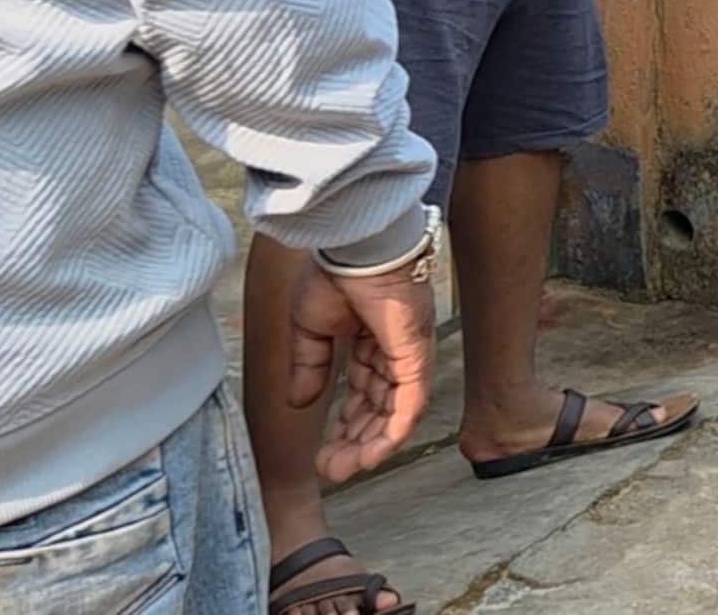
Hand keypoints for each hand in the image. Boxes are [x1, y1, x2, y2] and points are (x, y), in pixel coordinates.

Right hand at [289, 262, 434, 482]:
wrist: (356, 248)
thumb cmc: (334, 273)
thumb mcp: (310, 326)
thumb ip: (310, 365)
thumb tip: (300, 402)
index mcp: (370, 339)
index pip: (363, 392)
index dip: (345, 424)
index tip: (324, 452)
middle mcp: (393, 350)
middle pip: (378, 407)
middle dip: (355, 441)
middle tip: (333, 469)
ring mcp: (408, 354)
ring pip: (395, 413)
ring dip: (371, 445)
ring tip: (345, 469)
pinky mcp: (417, 356)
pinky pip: (411, 403)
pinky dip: (393, 431)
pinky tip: (373, 454)